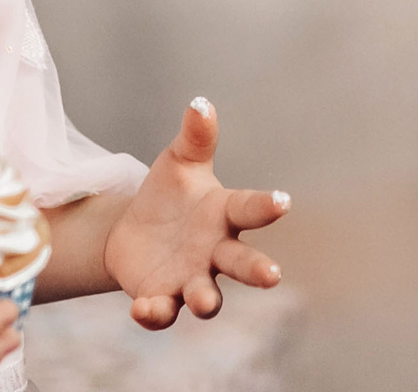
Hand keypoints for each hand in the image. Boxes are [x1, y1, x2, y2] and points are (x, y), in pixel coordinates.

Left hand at [103, 98, 287, 328]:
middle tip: (272, 276)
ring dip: (206, 300)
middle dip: (257, 270)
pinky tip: (141, 309)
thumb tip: (200, 103)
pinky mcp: (162, 298)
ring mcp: (191, 279)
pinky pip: (162, 312)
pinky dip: (154, 313)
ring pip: (207, 296)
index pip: (250, 208)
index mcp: (225, 214)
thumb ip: (194, 137)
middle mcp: (216, 252)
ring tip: (203, 301)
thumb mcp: (179, 162)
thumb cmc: (169, 194)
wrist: (132, 232)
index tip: (284, 201)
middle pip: (242, 263)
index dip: (267, 206)